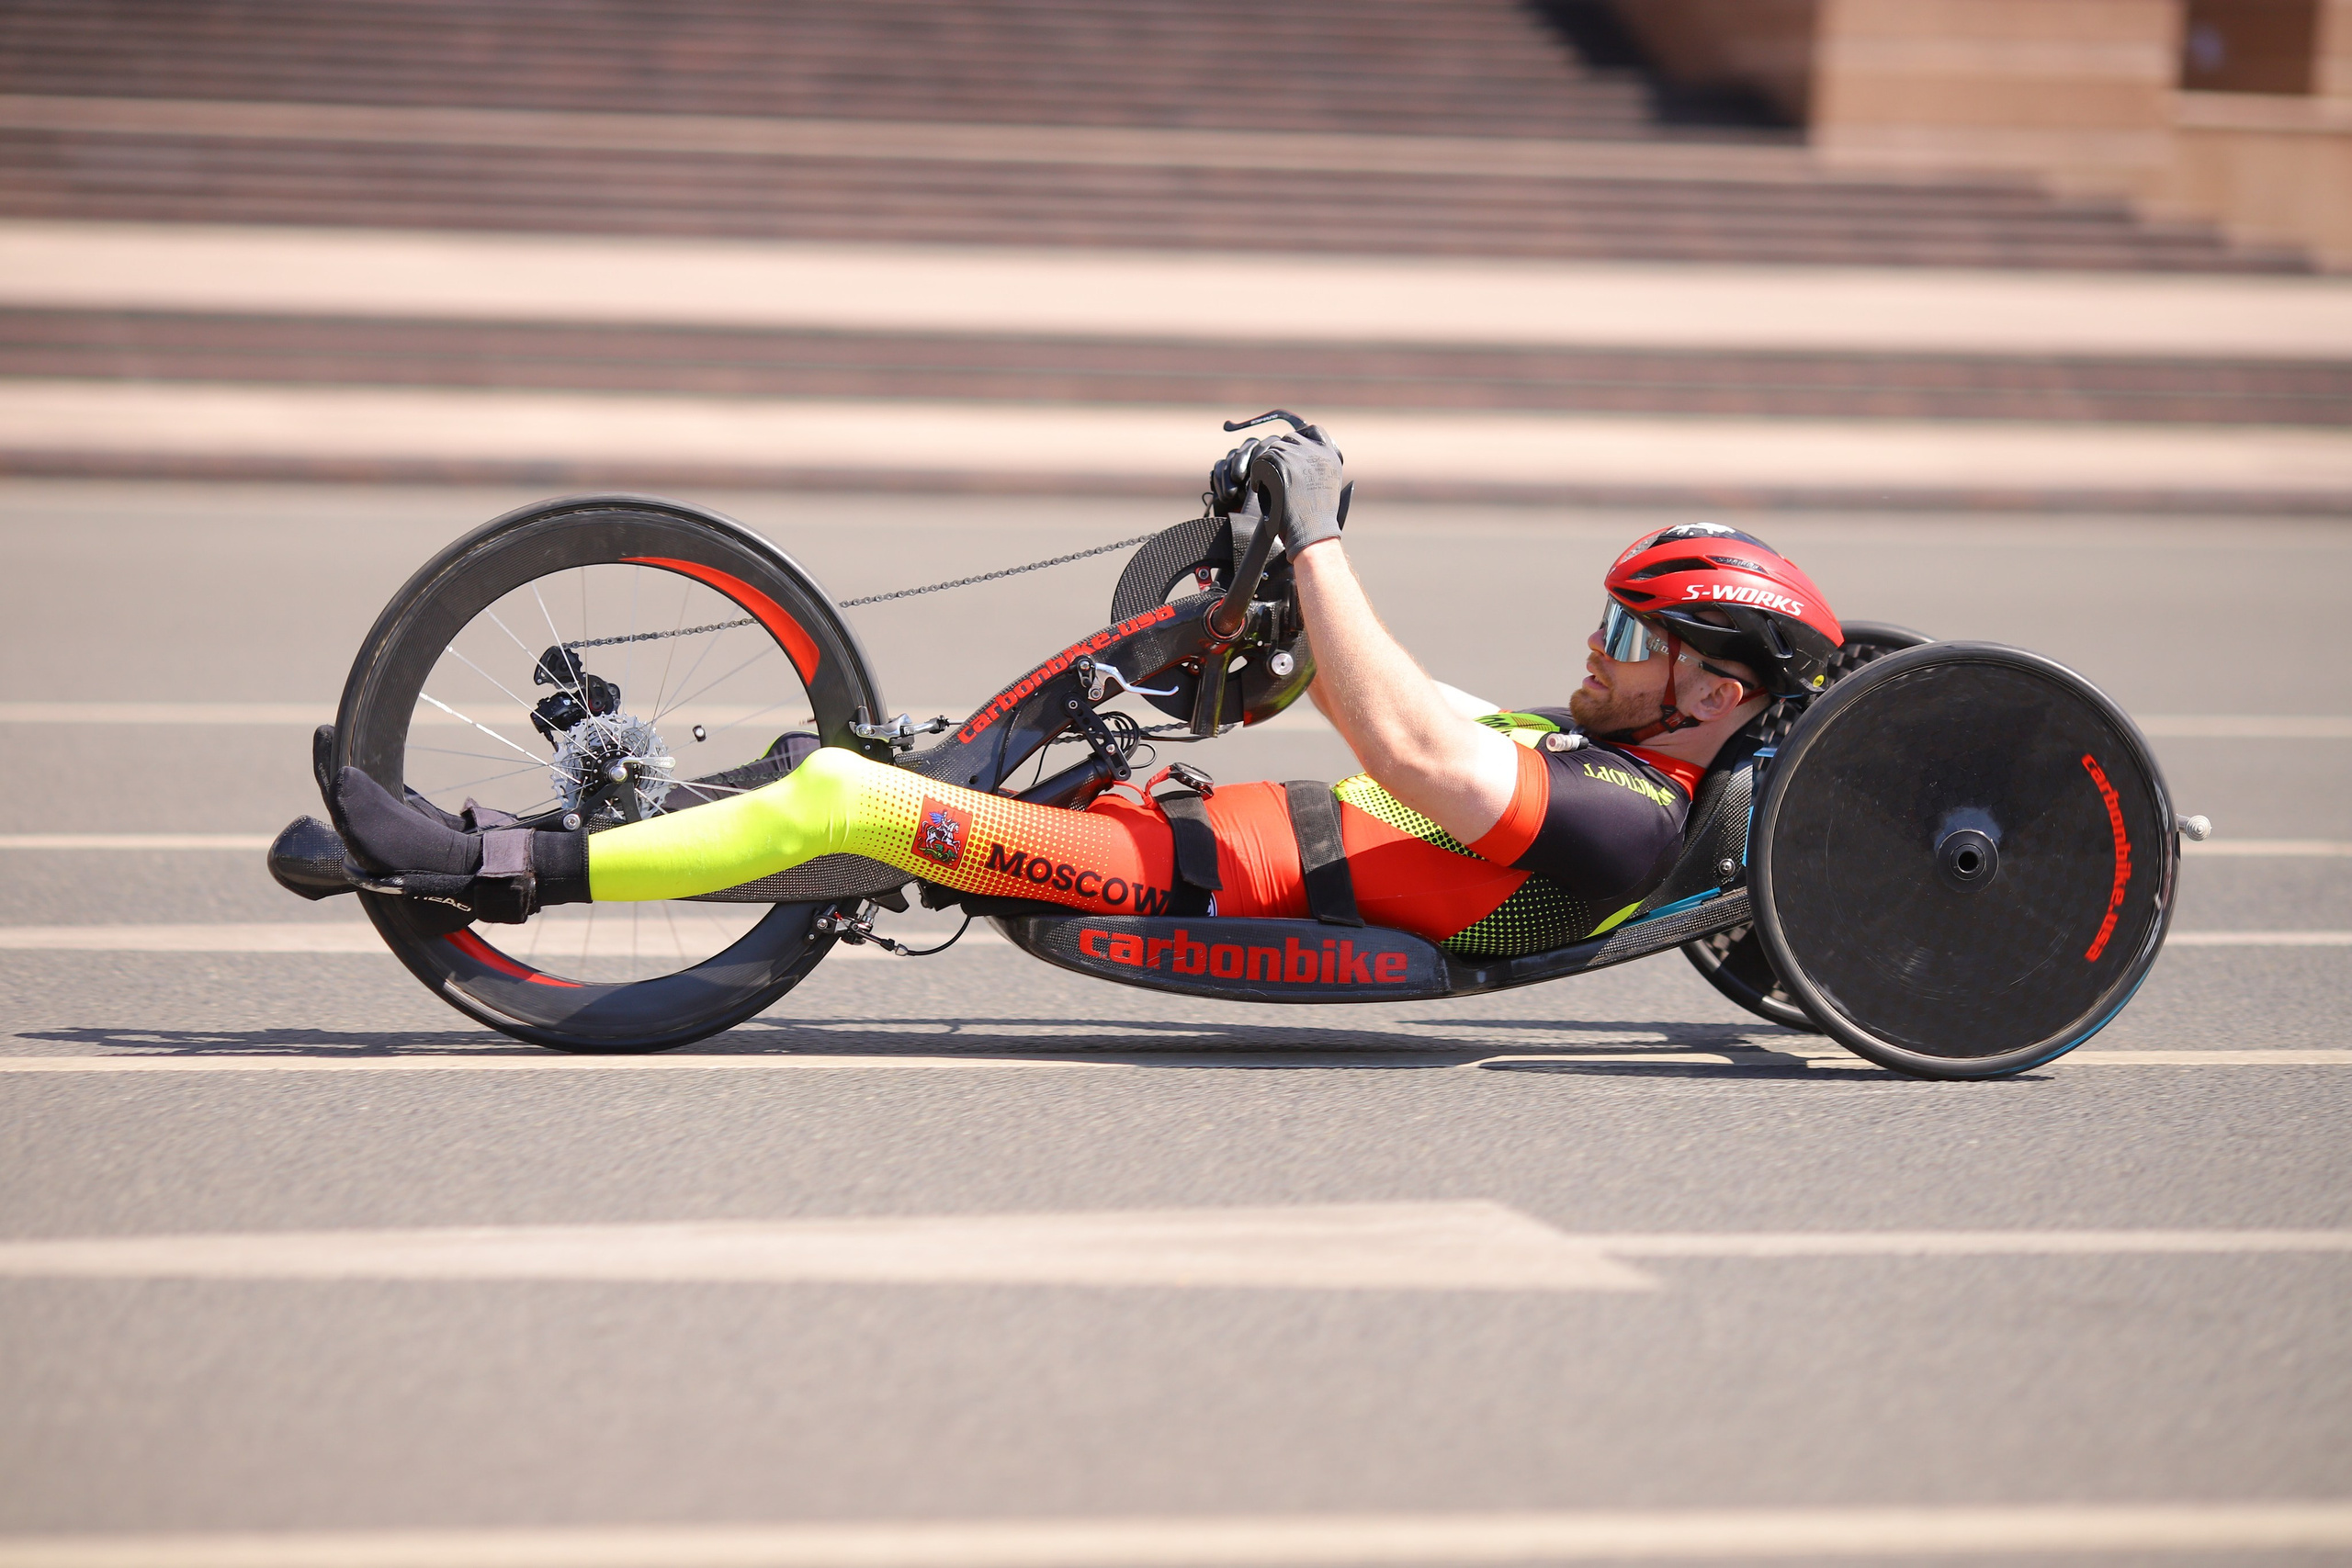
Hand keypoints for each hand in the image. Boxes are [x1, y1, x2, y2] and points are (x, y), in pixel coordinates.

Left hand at [1252, 425, 1351, 555]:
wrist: (1313, 532)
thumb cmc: (1317, 518)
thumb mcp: (1326, 485)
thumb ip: (1317, 466)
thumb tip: (1300, 457)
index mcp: (1331, 455)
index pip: (1314, 431)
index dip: (1300, 437)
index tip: (1292, 451)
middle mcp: (1317, 450)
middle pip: (1290, 438)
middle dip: (1282, 454)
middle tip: (1277, 474)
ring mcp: (1299, 455)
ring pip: (1274, 448)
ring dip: (1269, 465)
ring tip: (1270, 484)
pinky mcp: (1282, 463)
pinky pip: (1261, 460)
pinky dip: (1258, 474)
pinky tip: (1261, 488)